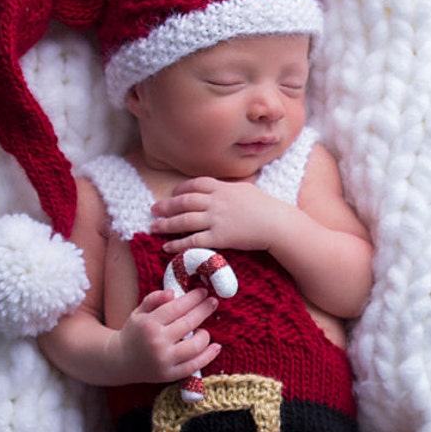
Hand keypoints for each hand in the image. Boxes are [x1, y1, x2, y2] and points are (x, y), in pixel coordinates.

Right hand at [112, 286, 220, 383]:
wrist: (120, 361)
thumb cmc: (133, 333)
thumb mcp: (138, 312)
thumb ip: (154, 299)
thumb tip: (173, 293)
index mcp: (149, 324)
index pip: (177, 307)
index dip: (193, 298)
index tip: (203, 292)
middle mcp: (157, 342)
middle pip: (189, 323)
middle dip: (204, 310)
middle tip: (213, 302)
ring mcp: (165, 360)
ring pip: (196, 345)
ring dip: (205, 334)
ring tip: (204, 329)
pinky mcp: (170, 375)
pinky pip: (195, 365)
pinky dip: (208, 356)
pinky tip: (216, 346)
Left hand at [150, 178, 280, 253]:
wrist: (276, 223)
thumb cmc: (265, 206)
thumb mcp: (246, 189)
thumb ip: (229, 188)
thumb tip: (222, 187)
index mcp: (222, 188)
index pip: (194, 184)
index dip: (180, 189)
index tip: (172, 194)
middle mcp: (216, 201)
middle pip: (184, 202)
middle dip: (166, 206)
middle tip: (153, 209)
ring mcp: (216, 219)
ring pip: (185, 221)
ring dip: (167, 224)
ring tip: (154, 227)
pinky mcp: (219, 237)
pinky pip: (194, 241)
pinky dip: (178, 244)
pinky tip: (168, 247)